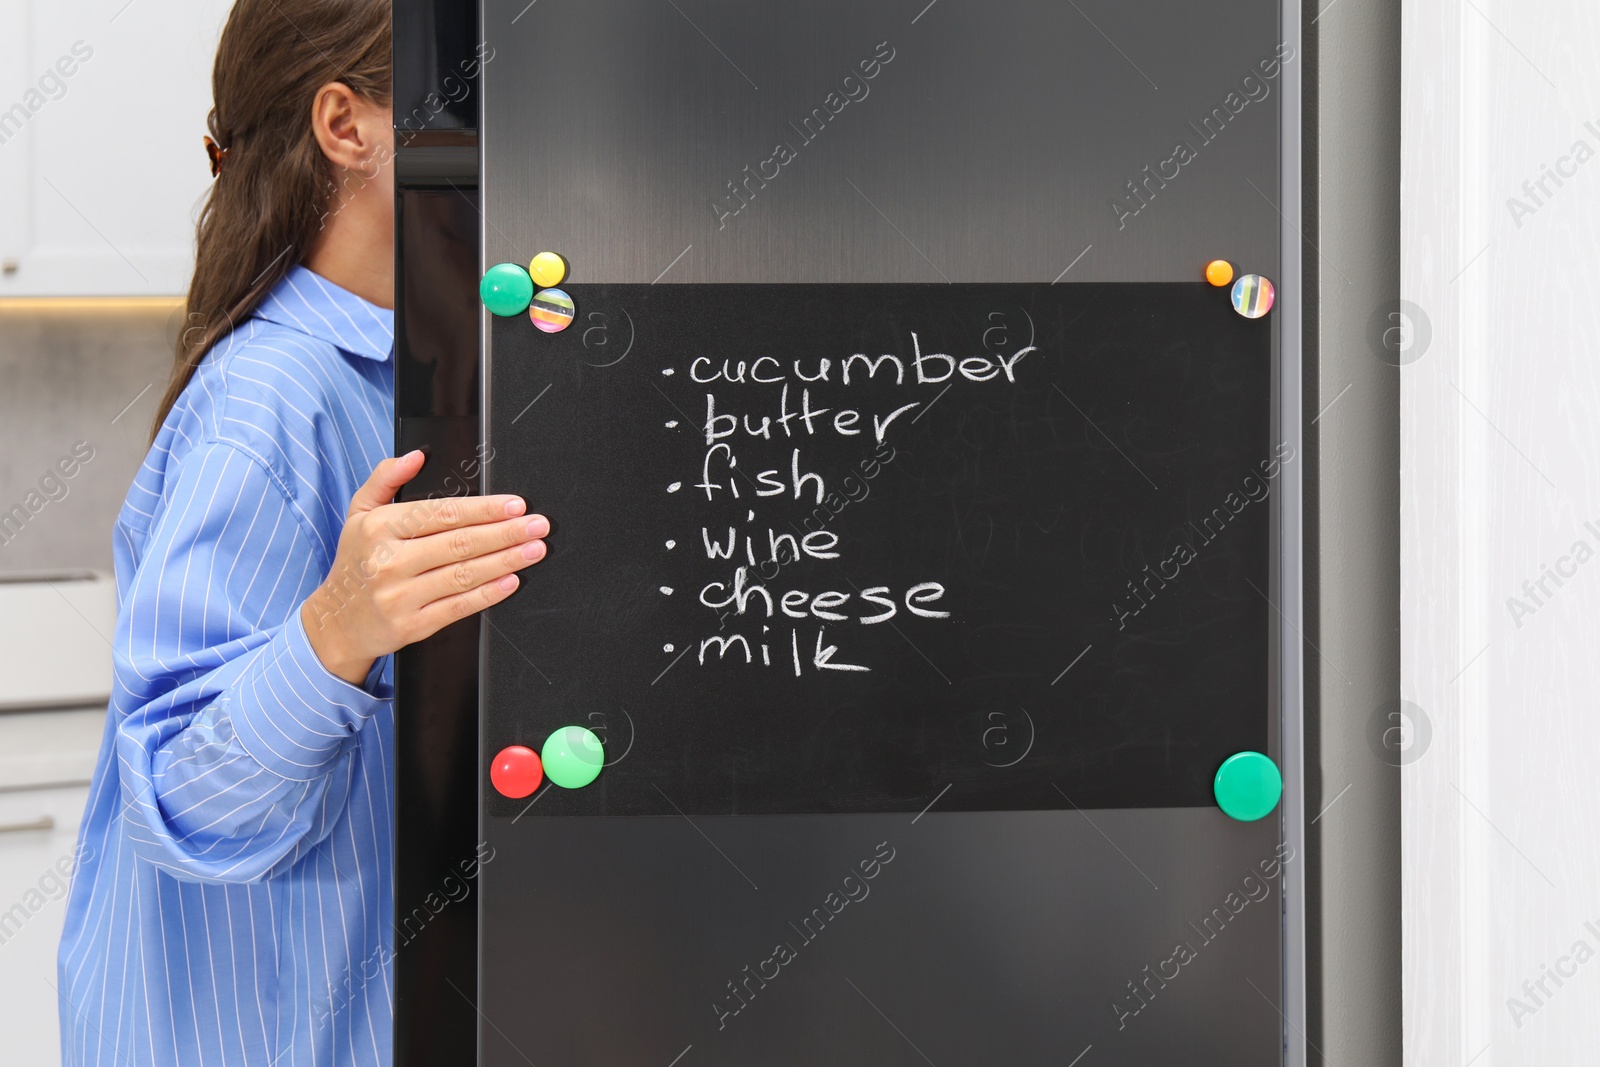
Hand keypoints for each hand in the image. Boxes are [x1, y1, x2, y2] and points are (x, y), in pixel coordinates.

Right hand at [300, 450, 546, 683]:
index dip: (483, 509)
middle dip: (506, 533)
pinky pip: (458, 606)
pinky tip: (511, 581)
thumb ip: (385, 479)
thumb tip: (416, 456)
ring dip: (506, 561)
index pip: (442, 514)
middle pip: (460, 543)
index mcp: (380, 528)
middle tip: (537, 525)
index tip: (515, 505)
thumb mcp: (359, 513)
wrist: (335, 622)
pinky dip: (489, 594)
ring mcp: (401, 596)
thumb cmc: (355, 563)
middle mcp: (389, 561)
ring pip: (464, 574)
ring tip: (534, 550)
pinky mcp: (413, 625)